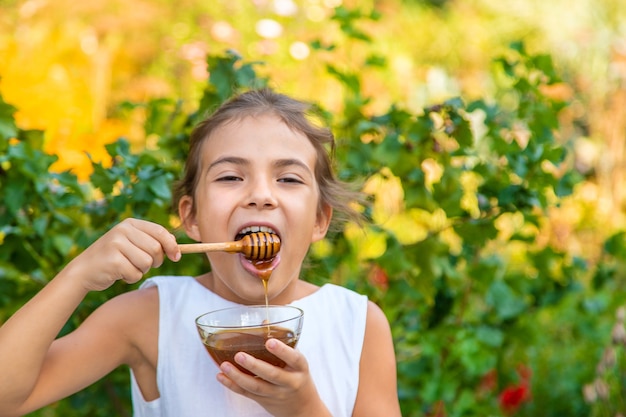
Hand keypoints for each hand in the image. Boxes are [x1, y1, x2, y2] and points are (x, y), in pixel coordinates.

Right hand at [64, 218, 180, 291]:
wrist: (84, 270)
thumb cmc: (114, 258)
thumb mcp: (131, 244)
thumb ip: (152, 242)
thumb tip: (177, 248)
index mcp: (130, 224)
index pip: (160, 231)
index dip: (172, 245)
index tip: (176, 256)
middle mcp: (122, 230)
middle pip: (156, 249)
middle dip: (155, 261)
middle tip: (143, 265)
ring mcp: (116, 244)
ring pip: (147, 263)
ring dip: (141, 270)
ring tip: (127, 267)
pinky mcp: (113, 260)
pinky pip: (135, 274)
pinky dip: (131, 278)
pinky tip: (119, 274)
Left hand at [216, 339, 330, 416]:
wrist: (303, 407)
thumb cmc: (298, 376)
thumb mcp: (297, 360)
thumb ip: (283, 342)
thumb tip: (264, 322)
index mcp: (300, 368)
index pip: (294, 359)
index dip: (282, 351)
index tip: (269, 342)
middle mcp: (289, 382)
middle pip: (272, 375)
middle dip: (254, 366)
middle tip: (239, 355)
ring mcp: (276, 393)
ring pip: (256, 387)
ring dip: (238, 376)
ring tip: (225, 365)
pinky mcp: (264, 401)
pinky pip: (246, 394)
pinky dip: (232, 385)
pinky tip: (222, 376)